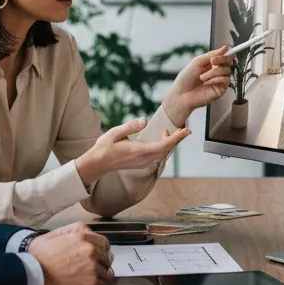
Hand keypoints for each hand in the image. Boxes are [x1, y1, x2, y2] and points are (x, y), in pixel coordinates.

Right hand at [27, 223, 112, 284]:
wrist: (33, 275)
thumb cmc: (39, 255)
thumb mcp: (55, 234)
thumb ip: (73, 230)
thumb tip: (86, 232)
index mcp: (82, 236)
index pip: (104, 242)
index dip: (100, 249)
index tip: (96, 255)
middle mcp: (91, 249)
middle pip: (107, 257)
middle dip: (101, 262)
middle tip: (91, 267)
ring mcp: (93, 267)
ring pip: (106, 272)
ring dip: (100, 275)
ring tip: (88, 278)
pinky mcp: (92, 284)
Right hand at [75, 117, 189, 186]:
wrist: (97, 164)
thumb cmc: (104, 147)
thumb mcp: (114, 133)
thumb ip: (130, 126)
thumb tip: (144, 120)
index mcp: (138, 150)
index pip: (163, 146)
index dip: (176, 138)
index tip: (186, 131)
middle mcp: (143, 159)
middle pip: (166, 150)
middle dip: (176, 139)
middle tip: (184, 129)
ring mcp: (143, 163)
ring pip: (163, 153)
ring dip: (170, 143)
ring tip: (172, 131)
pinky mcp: (141, 163)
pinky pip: (158, 155)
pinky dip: (163, 147)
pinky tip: (161, 138)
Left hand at [162, 46, 233, 126]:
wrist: (181, 94)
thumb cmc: (186, 78)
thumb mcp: (197, 62)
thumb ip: (211, 54)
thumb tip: (226, 47)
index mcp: (211, 64)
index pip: (225, 56)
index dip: (227, 53)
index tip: (227, 49)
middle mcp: (217, 72)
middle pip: (229, 62)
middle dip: (221, 60)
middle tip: (212, 62)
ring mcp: (219, 81)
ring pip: (227, 71)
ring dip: (214, 72)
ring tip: (202, 77)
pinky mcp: (221, 90)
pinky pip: (225, 80)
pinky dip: (215, 79)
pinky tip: (206, 83)